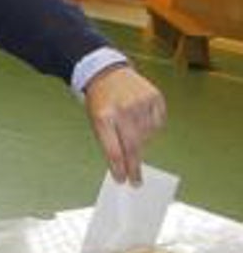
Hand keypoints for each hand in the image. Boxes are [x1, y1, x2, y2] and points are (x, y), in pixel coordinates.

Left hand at [84, 65, 165, 184]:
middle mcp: (122, 110)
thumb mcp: (96, 120)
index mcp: (102, 117)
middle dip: (134, 167)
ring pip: (147, 136)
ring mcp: (140, 103)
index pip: (112, 149)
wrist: (107, 71)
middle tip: (136, 181)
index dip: (119, 168)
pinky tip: (141, 119)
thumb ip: (109, 141)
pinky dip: (151, 128)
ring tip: (130, 128)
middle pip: (132, 147)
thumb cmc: (100, 100)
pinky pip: (157, 124)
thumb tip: (125, 165)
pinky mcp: (154, 98)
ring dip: (141, 141)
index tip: (123, 181)